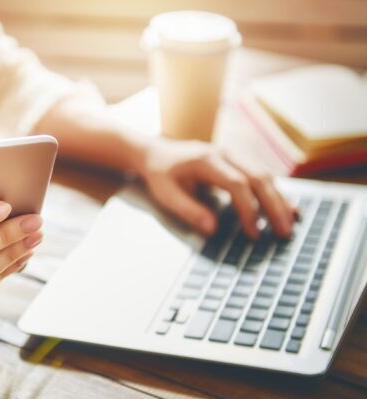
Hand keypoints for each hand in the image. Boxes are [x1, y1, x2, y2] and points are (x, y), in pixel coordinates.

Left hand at [136, 138, 295, 238]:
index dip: (248, 209)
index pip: (237, 184)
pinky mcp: (236, 161)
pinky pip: (260, 175)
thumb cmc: (160, 174)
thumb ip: (189, 211)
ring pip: (264, 175)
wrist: (154, 153)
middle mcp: (225, 154)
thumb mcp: (167, 194)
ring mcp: (232, 155)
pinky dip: (274, 192)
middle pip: (258, 177)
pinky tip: (286, 207)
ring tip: (291, 224)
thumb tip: (213, 230)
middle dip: (274, 206)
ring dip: (279, 199)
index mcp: (207, 160)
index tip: (253, 234)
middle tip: (284, 232)